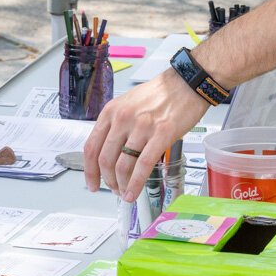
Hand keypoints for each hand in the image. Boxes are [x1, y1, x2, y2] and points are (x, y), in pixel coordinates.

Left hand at [82, 70, 207, 202]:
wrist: (186, 82)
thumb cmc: (160, 94)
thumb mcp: (128, 104)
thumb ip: (116, 126)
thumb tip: (111, 154)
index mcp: (111, 111)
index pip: (91, 147)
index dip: (89, 171)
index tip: (92, 183)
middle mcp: (122, 119)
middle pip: (105, 160)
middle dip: (107, 180)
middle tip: (113, 189)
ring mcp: (141, 127)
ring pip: (122, 166)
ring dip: (121, 185)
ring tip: (125, 193)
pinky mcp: (161, 135)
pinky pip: (143, 166)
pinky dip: (136, 184)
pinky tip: (134, 192)